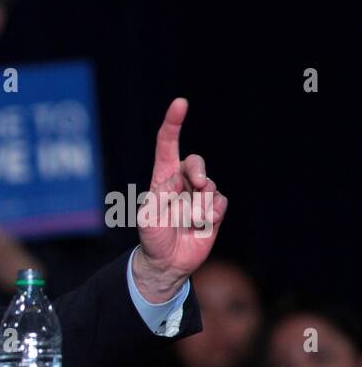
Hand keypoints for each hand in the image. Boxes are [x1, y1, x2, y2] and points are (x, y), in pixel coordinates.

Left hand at [133, 98, 228, 300]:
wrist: (166, 262)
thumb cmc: (152, 238)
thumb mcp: (148, 219)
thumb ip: (164, 199)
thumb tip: (192, 188)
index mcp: (162, 178)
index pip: (168, 146)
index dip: (173, 124)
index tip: (180, 103)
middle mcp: (182, 182)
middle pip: (196, 163)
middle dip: (198, 171)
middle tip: (198, 184)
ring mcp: (200, 195)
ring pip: (209, 189)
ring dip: (197, 207)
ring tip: (186, 223)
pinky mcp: (214, 209)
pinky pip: (219, 203)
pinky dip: (211, 215)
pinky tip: (200, 227)